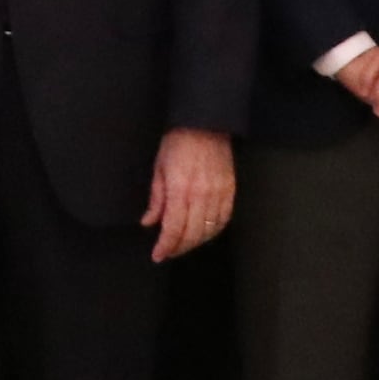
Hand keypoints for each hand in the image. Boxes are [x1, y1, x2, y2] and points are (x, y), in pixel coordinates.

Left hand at [141, 128, 235, 262]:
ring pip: (209, 230)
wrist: (205, 124)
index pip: (173, 228)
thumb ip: (156, 199)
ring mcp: (218, 194)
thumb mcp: (159, 169)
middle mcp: (201, 195)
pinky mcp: (230, 190)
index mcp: (180, 190)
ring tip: (183, 244)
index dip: (165, 246)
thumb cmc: (178, 142)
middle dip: (178, 248)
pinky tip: (204, 233)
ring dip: (195, 242)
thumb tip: (149, 222)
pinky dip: (213, 231)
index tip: (158, 255)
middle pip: (191, 234)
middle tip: (169, 252)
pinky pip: (224, 219)